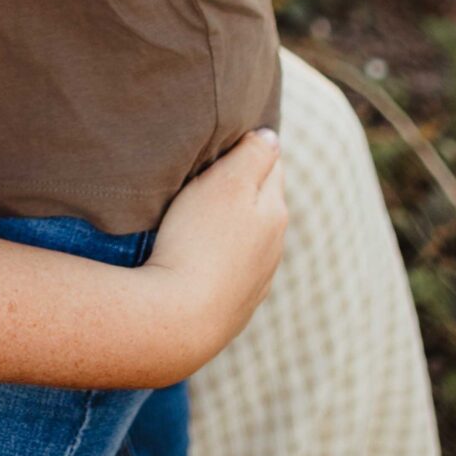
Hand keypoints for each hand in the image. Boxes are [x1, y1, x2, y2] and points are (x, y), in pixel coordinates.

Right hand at [147, 128, 285, 371]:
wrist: (181, 319)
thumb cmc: (199, 241)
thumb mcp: (227, 183)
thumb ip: (253, 155)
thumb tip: (271, 137)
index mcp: (275, 210)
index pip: (271, 163)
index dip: (247, 147)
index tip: (220, 142)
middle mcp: (274, 245)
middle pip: (261, 200)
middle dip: (240, 184)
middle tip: (204, 172)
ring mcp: (256, 279)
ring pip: (247, 236)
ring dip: (228, 222)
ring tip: (195, 214)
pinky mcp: (234, 304)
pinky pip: (231, 267)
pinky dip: (219, 255)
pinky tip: (197, 254)